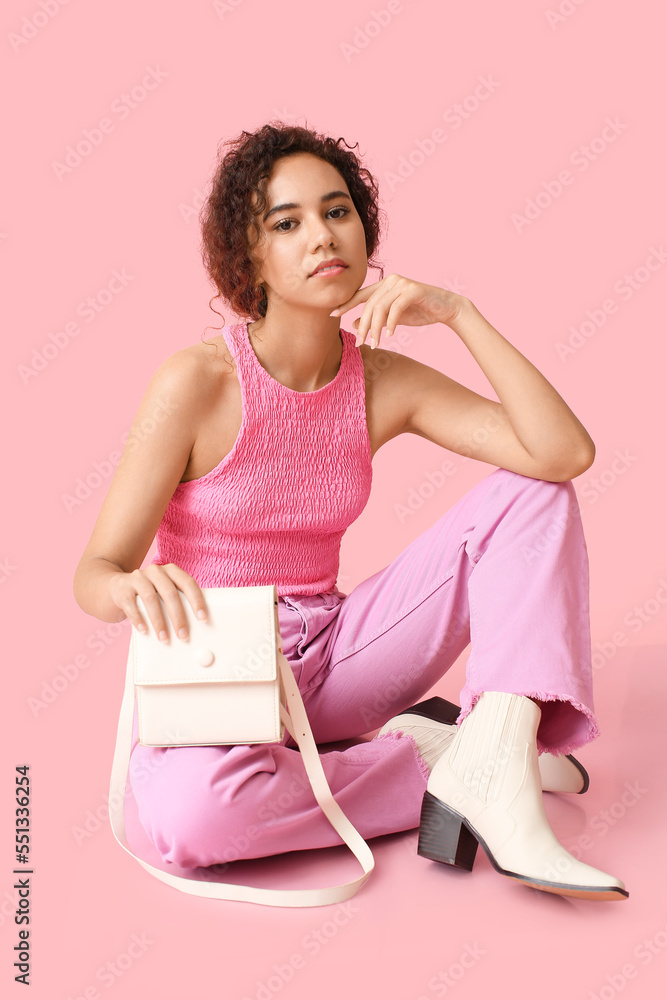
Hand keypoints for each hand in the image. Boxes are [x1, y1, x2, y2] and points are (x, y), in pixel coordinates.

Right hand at [108, 563, 207, 642]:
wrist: (116, 586)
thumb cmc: (149, 594)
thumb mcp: (164, 593)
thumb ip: (178, 602)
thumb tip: (197, 627)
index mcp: (171, 571)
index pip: (188, 583)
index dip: (197, 600)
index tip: (203, 618)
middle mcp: (155, 571)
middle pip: (170, 593)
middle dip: (178, 616)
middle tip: (183, 635)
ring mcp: (138, 577)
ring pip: (150, 599)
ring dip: (159, 621)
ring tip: (164, 638)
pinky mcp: (122, 588)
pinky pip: (131, 604)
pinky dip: (138, 618)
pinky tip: (144, 630)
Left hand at [329, 273, 464, 347]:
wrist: (446, 309)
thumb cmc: (420, 312)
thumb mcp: (393, 318)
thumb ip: (375, 319)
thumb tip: (353, 324)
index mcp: (385, 285)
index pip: (360, 295)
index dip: (346, 304)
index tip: (333, 315)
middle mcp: (391, 281)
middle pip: (369, 305)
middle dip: (363, 326)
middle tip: (360, 343)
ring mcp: (402, 283)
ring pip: (380, 308)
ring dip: (375, 328)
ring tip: (374, 343)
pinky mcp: (413, 290)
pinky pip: (395, 308)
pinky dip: (391, 323)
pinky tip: (389, 335)